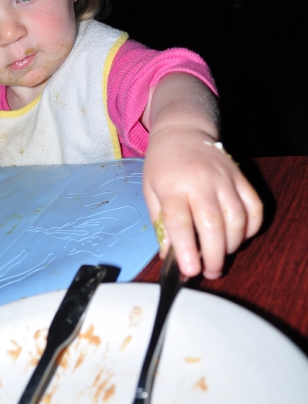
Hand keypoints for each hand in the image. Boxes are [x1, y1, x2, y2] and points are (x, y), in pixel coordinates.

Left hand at [143, 126, 262, 278]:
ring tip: (220, 257)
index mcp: (173, 187)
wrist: (183, 132)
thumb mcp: (150, 192)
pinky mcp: (241, 178)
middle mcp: (200, 182)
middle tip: (209, 272)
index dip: (185, 249)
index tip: (189, 271)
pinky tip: (239, 237)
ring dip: (232, 244)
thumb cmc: (163, 165)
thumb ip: (161, 224)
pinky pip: (254, 207)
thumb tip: (170, 256)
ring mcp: (224, 179)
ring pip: (237, 218)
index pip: (180, 221)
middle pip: (213, 224)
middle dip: (213, 254)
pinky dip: (251, 227)